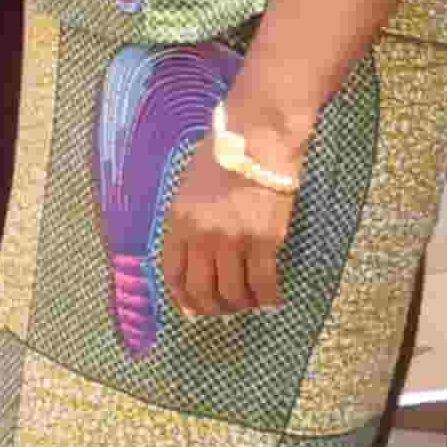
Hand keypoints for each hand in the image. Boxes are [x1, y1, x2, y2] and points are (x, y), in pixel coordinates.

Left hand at [161, 122, 300, 322]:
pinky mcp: (264, 240)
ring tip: (251, 300)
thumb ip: (187, 225)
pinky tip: (272, 298)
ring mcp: (233, 239)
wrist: (257, 137)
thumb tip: (193, 265)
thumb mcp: (189, 189)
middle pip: (202, 291)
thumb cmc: (223, 157)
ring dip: (242, 304)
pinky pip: (263, 283)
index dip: (183, 298)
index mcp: (178, 221)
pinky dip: (268, 298)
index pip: (173, 275)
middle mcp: (201, 235)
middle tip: (227, 308)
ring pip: (234, 293)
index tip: (194, 309)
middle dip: (214, 308)